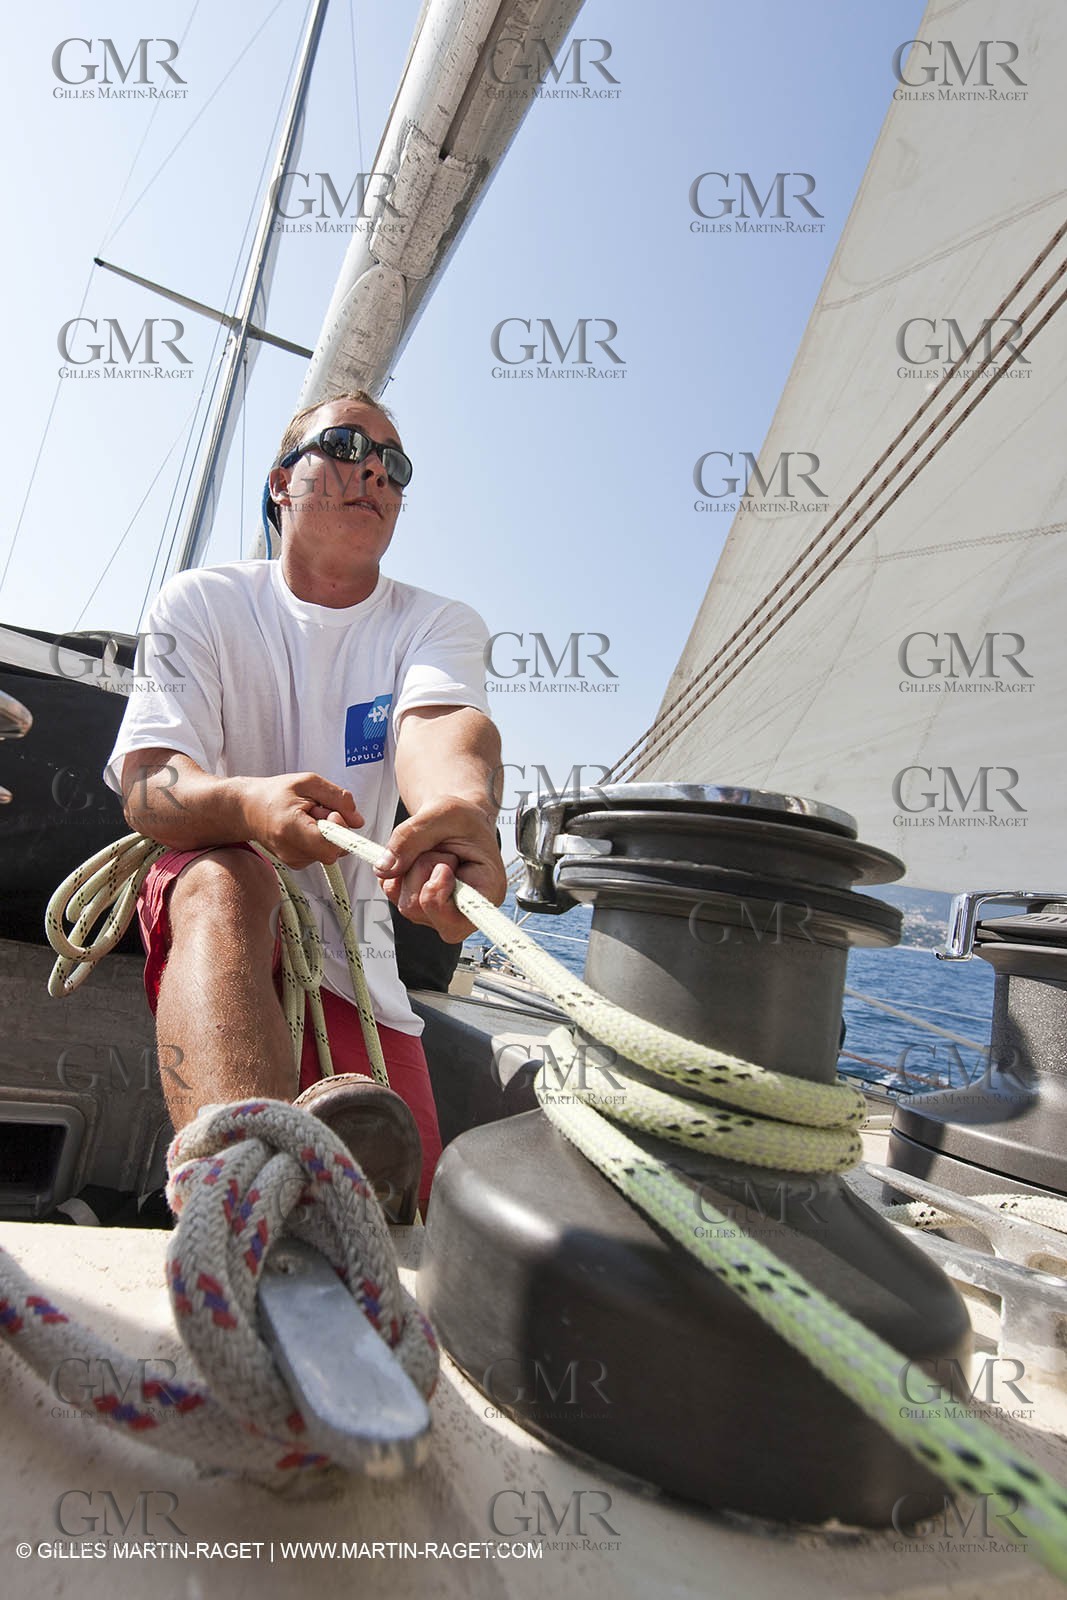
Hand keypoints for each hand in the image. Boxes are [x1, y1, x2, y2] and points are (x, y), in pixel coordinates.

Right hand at [240, 772, 363, 868]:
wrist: (247, 809)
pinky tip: (305, 826)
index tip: (333, 814)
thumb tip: (358, 820)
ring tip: (308, 816)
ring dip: (327, 833)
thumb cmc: (275, 793)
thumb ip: (337, 798)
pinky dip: (319, 838)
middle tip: (318, 810)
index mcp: (291, 829)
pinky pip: (321, 852)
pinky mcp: (297, 863)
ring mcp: (294, 860)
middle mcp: (291, 851)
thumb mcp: (308, 783)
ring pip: (329, 851)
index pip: (329, 848)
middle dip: (335, 829)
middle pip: (334, 850)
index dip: (339, 831)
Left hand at [374, 796, 505, 941]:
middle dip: (420, 870)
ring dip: (410, 868)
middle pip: (417, 908)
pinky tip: (419, 859)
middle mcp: (463, 911)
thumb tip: (384, 867)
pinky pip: (391, 892)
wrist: (458, 821)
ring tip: (433, 853)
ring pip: (403, 902)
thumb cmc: (463, 819)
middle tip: (441, 850)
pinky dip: (398, 870)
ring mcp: (438, 912)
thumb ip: (411, 837)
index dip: (437, 895)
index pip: (454, 920)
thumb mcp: (442, 813)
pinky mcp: (418, 905)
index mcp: (487, 892)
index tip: (443, 868)